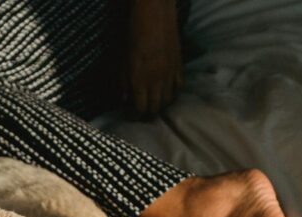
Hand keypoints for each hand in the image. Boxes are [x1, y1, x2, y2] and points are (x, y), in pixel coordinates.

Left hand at [126, 0, 182, 116]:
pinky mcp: (179, 66)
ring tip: (154, 104)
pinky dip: (173, 93)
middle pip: (156, 107)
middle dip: (148, 113)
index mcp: (140, 80)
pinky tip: (167, 92)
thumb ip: (122, 82)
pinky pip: (178, 87)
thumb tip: (123, 100)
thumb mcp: (122, 60)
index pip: (140, 108)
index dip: (135, 115)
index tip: (131, 115)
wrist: (154, 15)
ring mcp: (170, 74)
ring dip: (161, 104)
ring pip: (168, 100)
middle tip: (143, 114)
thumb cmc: (134, 35)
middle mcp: (156, 81)